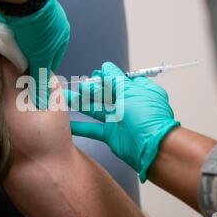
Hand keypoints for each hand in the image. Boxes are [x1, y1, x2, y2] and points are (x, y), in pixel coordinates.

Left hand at [0, 0, 69, 108]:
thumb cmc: (39, 29)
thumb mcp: (41, 56)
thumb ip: (40, 75)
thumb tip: (41, 96)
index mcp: (62, 37)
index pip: (52, 61)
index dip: (41, 72)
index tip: (30, 81)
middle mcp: (52, 28)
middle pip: (39, 52)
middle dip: (29, 62)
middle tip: (16, 73)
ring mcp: (37, 19)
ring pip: (27, 42)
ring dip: (19, 50)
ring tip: (8, 60)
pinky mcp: (22, 13)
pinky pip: (17, 31)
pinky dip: (12, 39)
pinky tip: (5, 45)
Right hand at [64, 62, 179, 181]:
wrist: (152, 149)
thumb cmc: (148, 118)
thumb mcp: (131, 91)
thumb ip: (115, 79)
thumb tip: (106, 67)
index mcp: (138, 91)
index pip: (118, 80)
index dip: (105, 77)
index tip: (94, 75)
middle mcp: (128, 105)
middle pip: (104, 93)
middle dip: (90, 89)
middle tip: (79, 86)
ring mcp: (118, 120)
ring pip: (95, 108)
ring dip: (80, 103)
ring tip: (64, 98)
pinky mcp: (110, 134)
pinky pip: (92, 128)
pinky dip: (80, 126)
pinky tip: (67, 123)